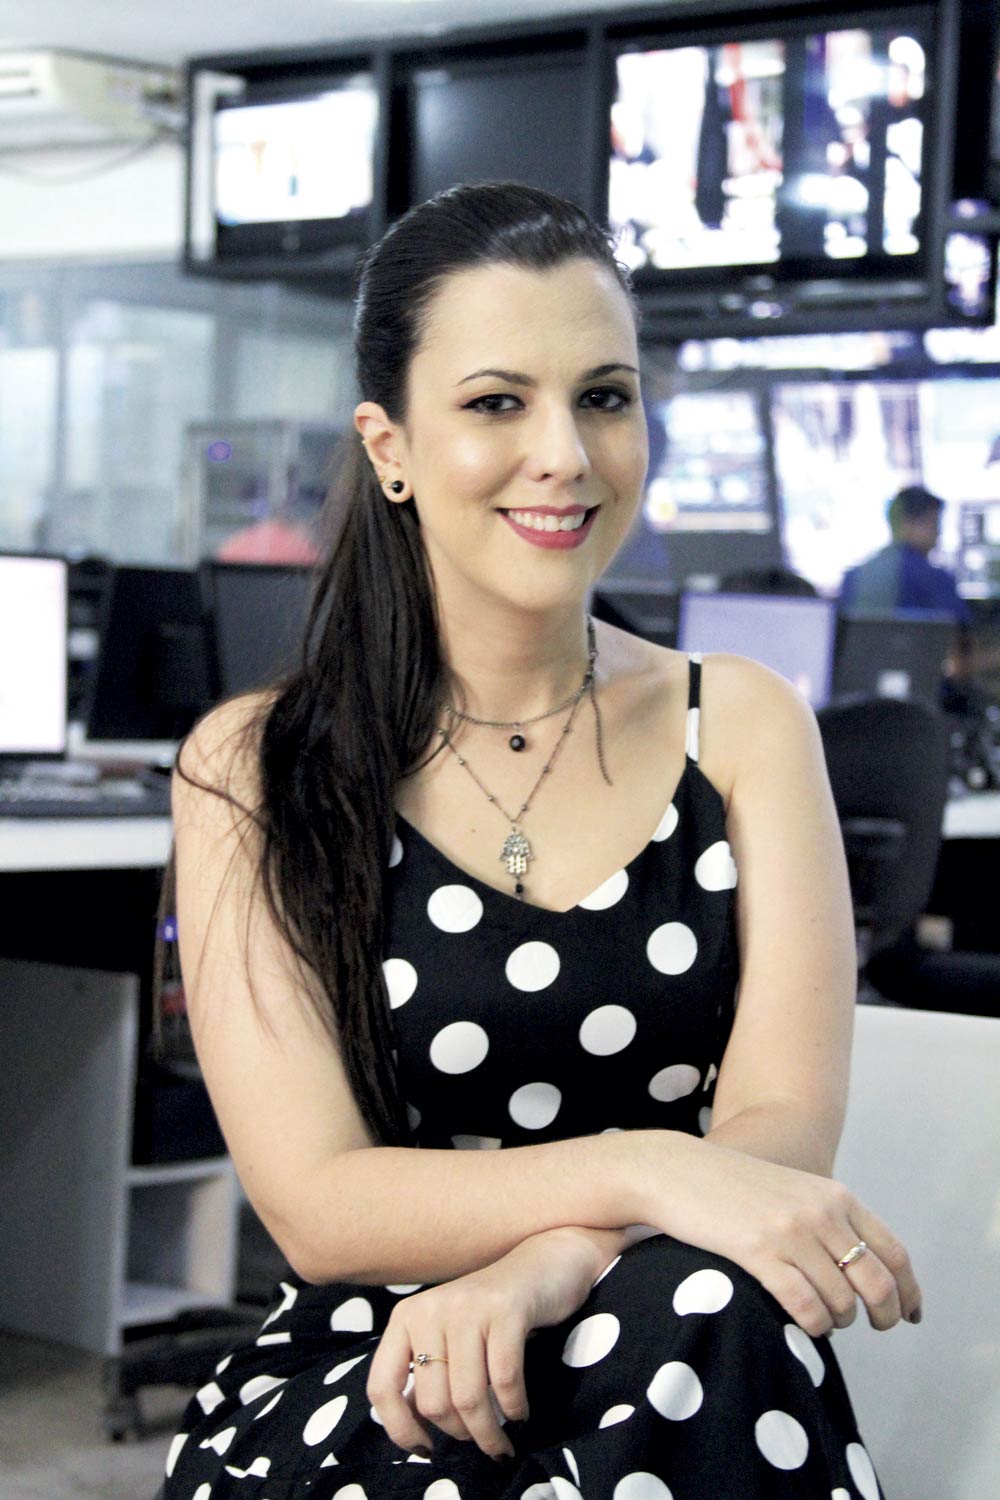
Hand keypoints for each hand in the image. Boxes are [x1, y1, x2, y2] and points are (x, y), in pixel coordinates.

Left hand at [366, 1226, 602, 1460]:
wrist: (544, 1265)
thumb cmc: (491, 1315)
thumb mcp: (448, 1339)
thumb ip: (426, 1376)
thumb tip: (413, 1430)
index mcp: (406, 1318)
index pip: (381, 1387)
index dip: (400, 1429)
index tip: (426, 1450)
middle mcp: (428, 1309)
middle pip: (433, 1402)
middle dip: (460, 1434)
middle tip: (482, 1439)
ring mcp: (466, 1307)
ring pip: (468, 1398)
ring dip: (489, 1434)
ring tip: (502, 1442)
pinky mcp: (504, 1309)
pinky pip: (503, 1379)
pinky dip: (514, 1408)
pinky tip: (521, 1415)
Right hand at [638, 1134, 922, 1336]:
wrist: (677, 1170)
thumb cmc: (733, 1187)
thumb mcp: (793, 1189)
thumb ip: (828, 1217)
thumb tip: (861, 1267)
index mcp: (835, 1196)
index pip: (893, 1252)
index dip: (909, 1291)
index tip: (910, 1315)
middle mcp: (821, 1212)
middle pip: (877, 1283)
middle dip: (884, 1315)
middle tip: (873, 1327)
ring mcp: (791, 1232)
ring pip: (842, 1301)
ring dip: (839, 1321)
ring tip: (824, 1320)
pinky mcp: (759, 1251)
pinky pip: (805, 1306)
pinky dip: (812, 1325)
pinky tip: (802, 1324)